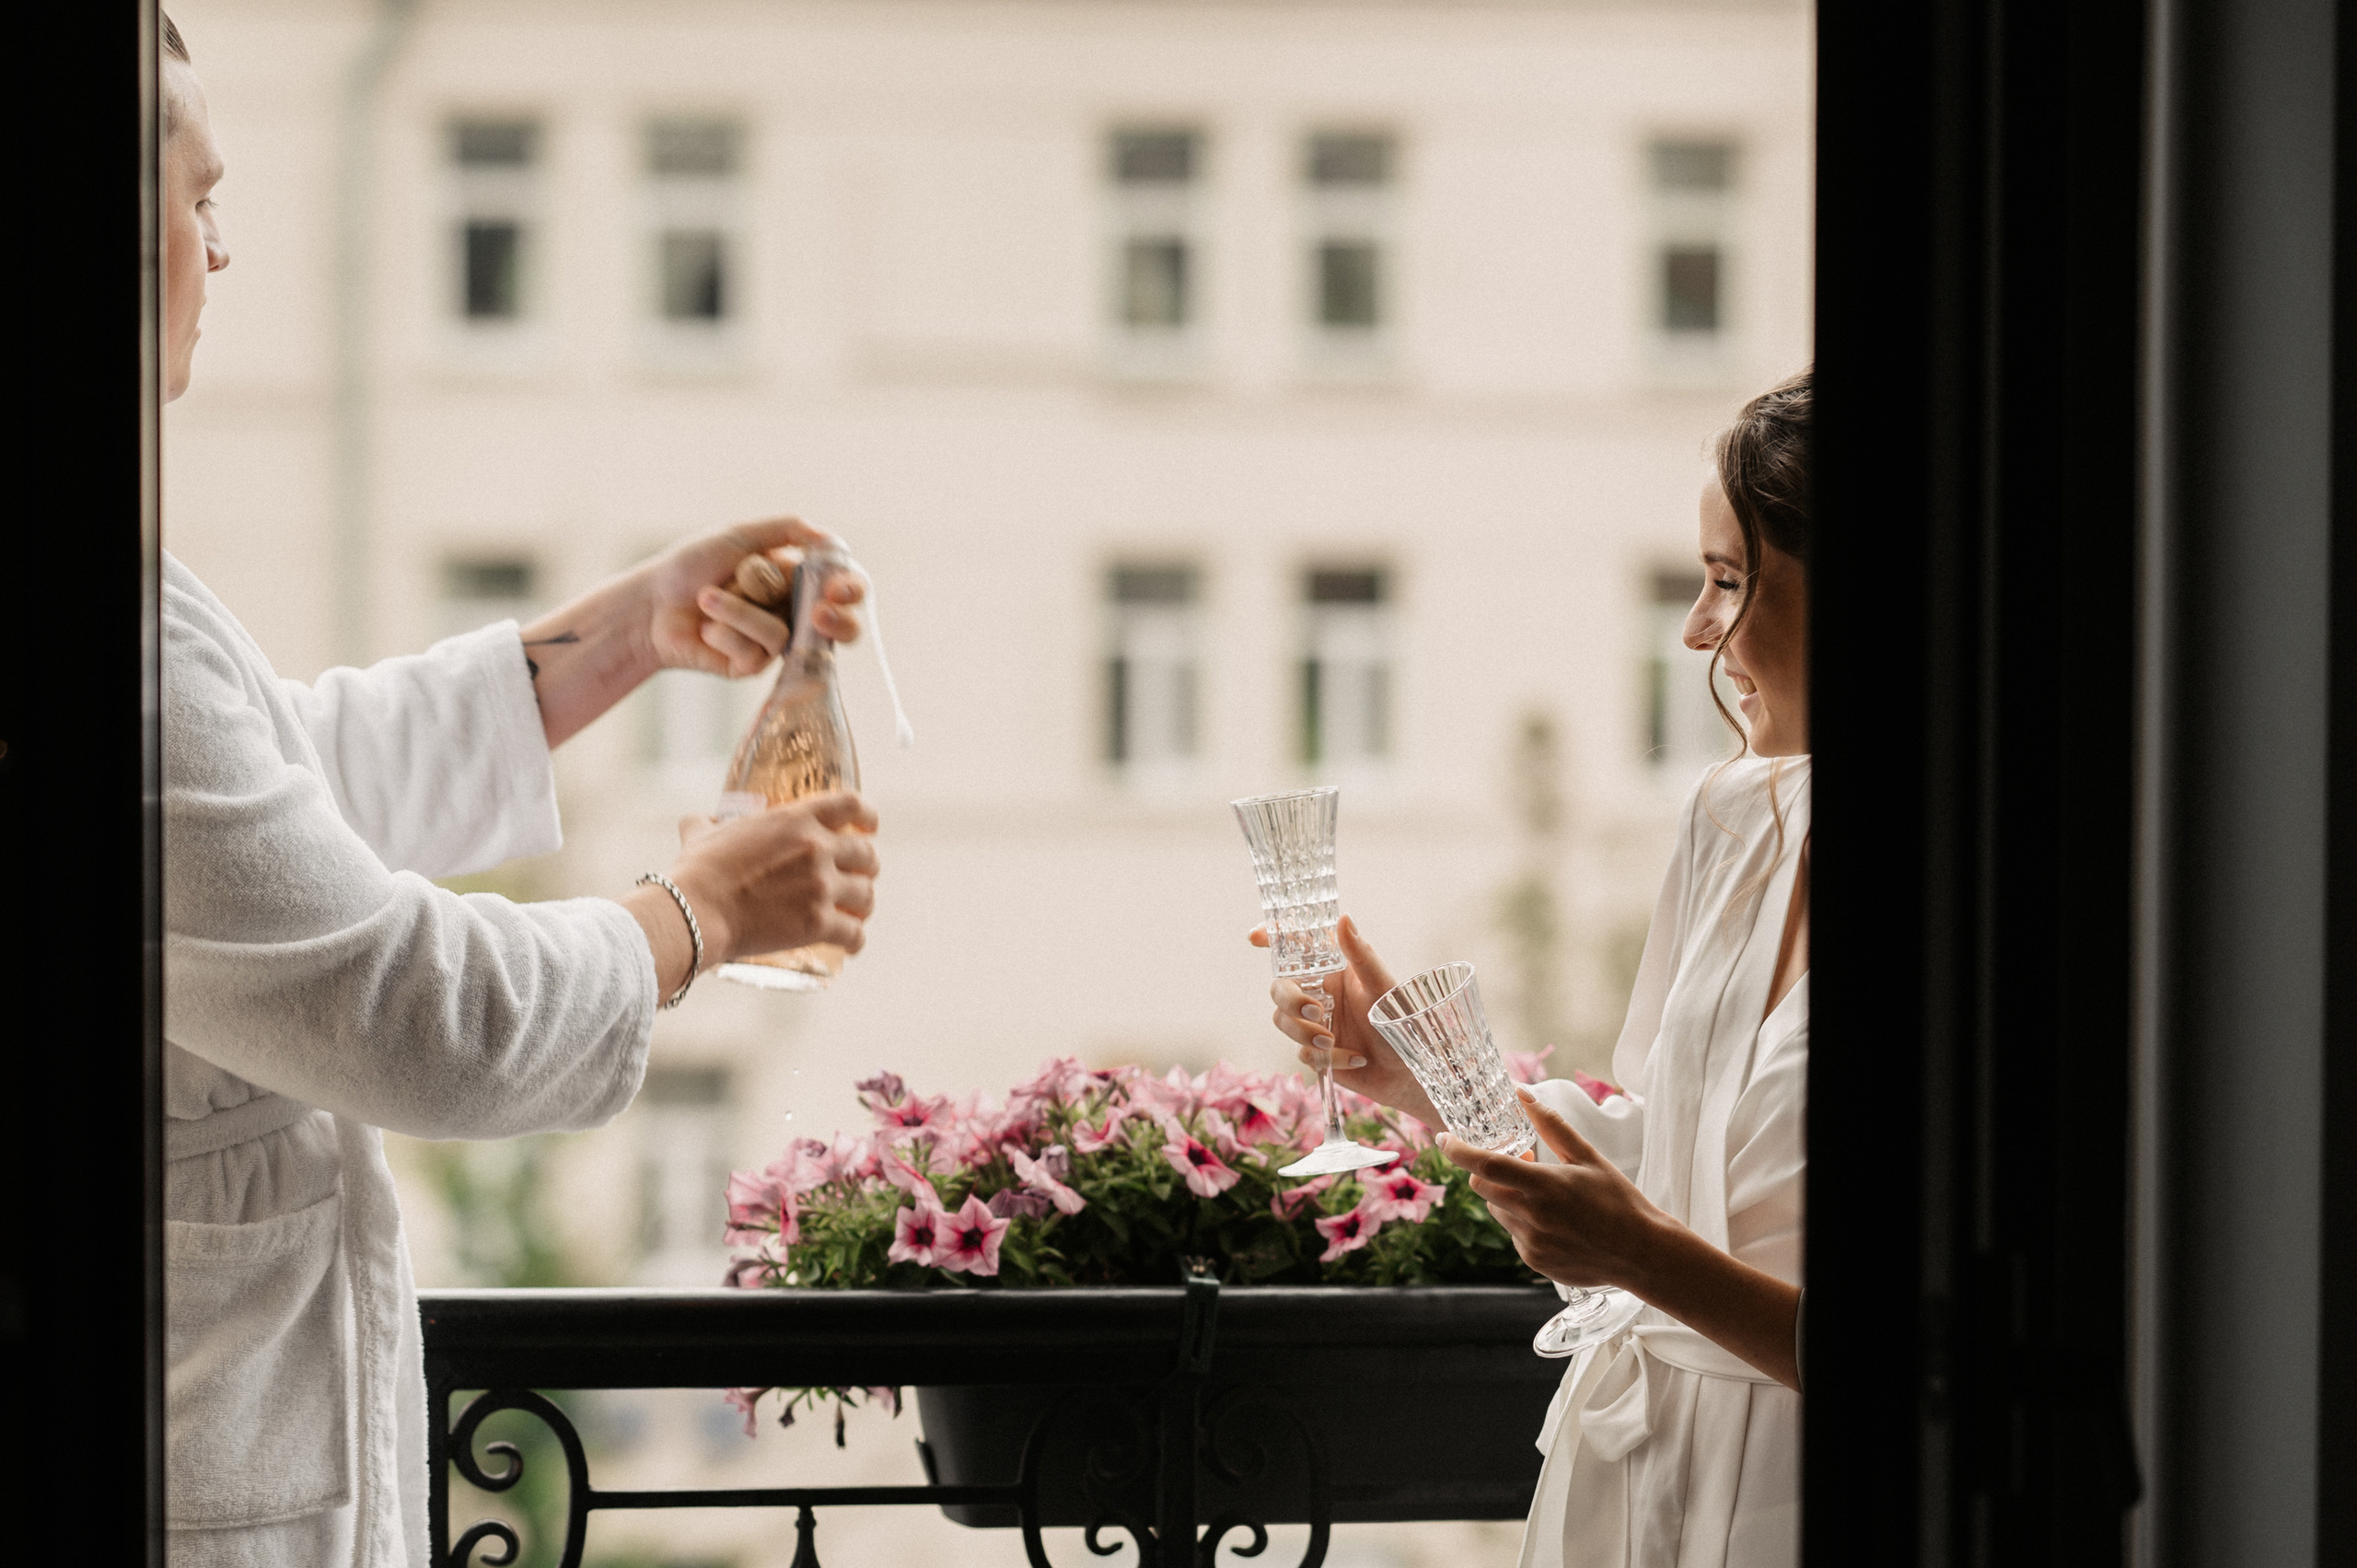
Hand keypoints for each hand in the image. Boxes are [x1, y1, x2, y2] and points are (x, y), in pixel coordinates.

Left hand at [519, 517, 867, 747]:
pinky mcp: (752, 666)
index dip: (850, 590)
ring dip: (739, 609)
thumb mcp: (739, 536)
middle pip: (841, 625)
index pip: (844, 586)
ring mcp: (773, 642)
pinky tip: (704, 628)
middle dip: (838, 619)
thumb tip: (829, 538)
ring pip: (783, 631)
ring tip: (705, 598)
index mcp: (795, 578)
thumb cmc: (691, 566)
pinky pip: (756, 649)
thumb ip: (786, 530)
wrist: (650, 603)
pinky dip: (725, 630)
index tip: (839, 589)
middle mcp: (792, 611)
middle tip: (820, 611)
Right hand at [666, 791, 879, 964]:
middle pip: (867, 855)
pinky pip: (854, 933)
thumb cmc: (698, 871)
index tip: (870, 827)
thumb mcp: (703, 835)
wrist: (695, 911)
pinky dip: (855, 940)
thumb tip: (697, 821)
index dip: (867, 817)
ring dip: (863, 904)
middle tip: (858, 877)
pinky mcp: (818, 923)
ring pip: (866, 894)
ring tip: (855, 912)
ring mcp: (821, 887)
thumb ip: (707, 824)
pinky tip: (851, 945)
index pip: (851, 805)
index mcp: (796, 820)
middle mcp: (817, 849)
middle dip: (866, 867)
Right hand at [1252, 916, 1440, 1130]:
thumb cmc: (1401, 1022)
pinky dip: (1328, 1058)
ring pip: (1282, 1021)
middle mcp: (1319, 992)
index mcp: (1333, 969)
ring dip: (1305, 1033)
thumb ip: (1362, 956)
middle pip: (1279, 988)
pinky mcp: (1315, 1053)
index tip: (1255, 937)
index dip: (1272, 938)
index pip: (1296, 947)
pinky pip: (1303, 1054)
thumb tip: (1343, 919)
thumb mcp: (1384, 987)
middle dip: (1290, 1001)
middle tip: (1316, 1013)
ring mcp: (1314, 1023)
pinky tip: (1355, 1059)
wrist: (1407, 1072)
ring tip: (1333, 1043)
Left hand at [1442, 1088, 1667, 1291]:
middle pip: (1483, 1188)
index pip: (1486, 1165)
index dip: (1459, 1150)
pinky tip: (1556, 1221)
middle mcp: (1532, 1216)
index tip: (1444, 1138)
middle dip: (1488, 1172)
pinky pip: (1514, 1234)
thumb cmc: (1618, 1200)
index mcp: (1545, 1186)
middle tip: (1521, 1162)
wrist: (1641, 1253)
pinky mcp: (1535, 1261)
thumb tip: (1522, 1094)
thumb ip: (1551, 1125)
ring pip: (1498, 1211)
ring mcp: (1532, 1243)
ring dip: (1509, 1198)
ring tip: (1547, 1196)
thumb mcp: (1588, 1156)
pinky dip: (1523, 1222)